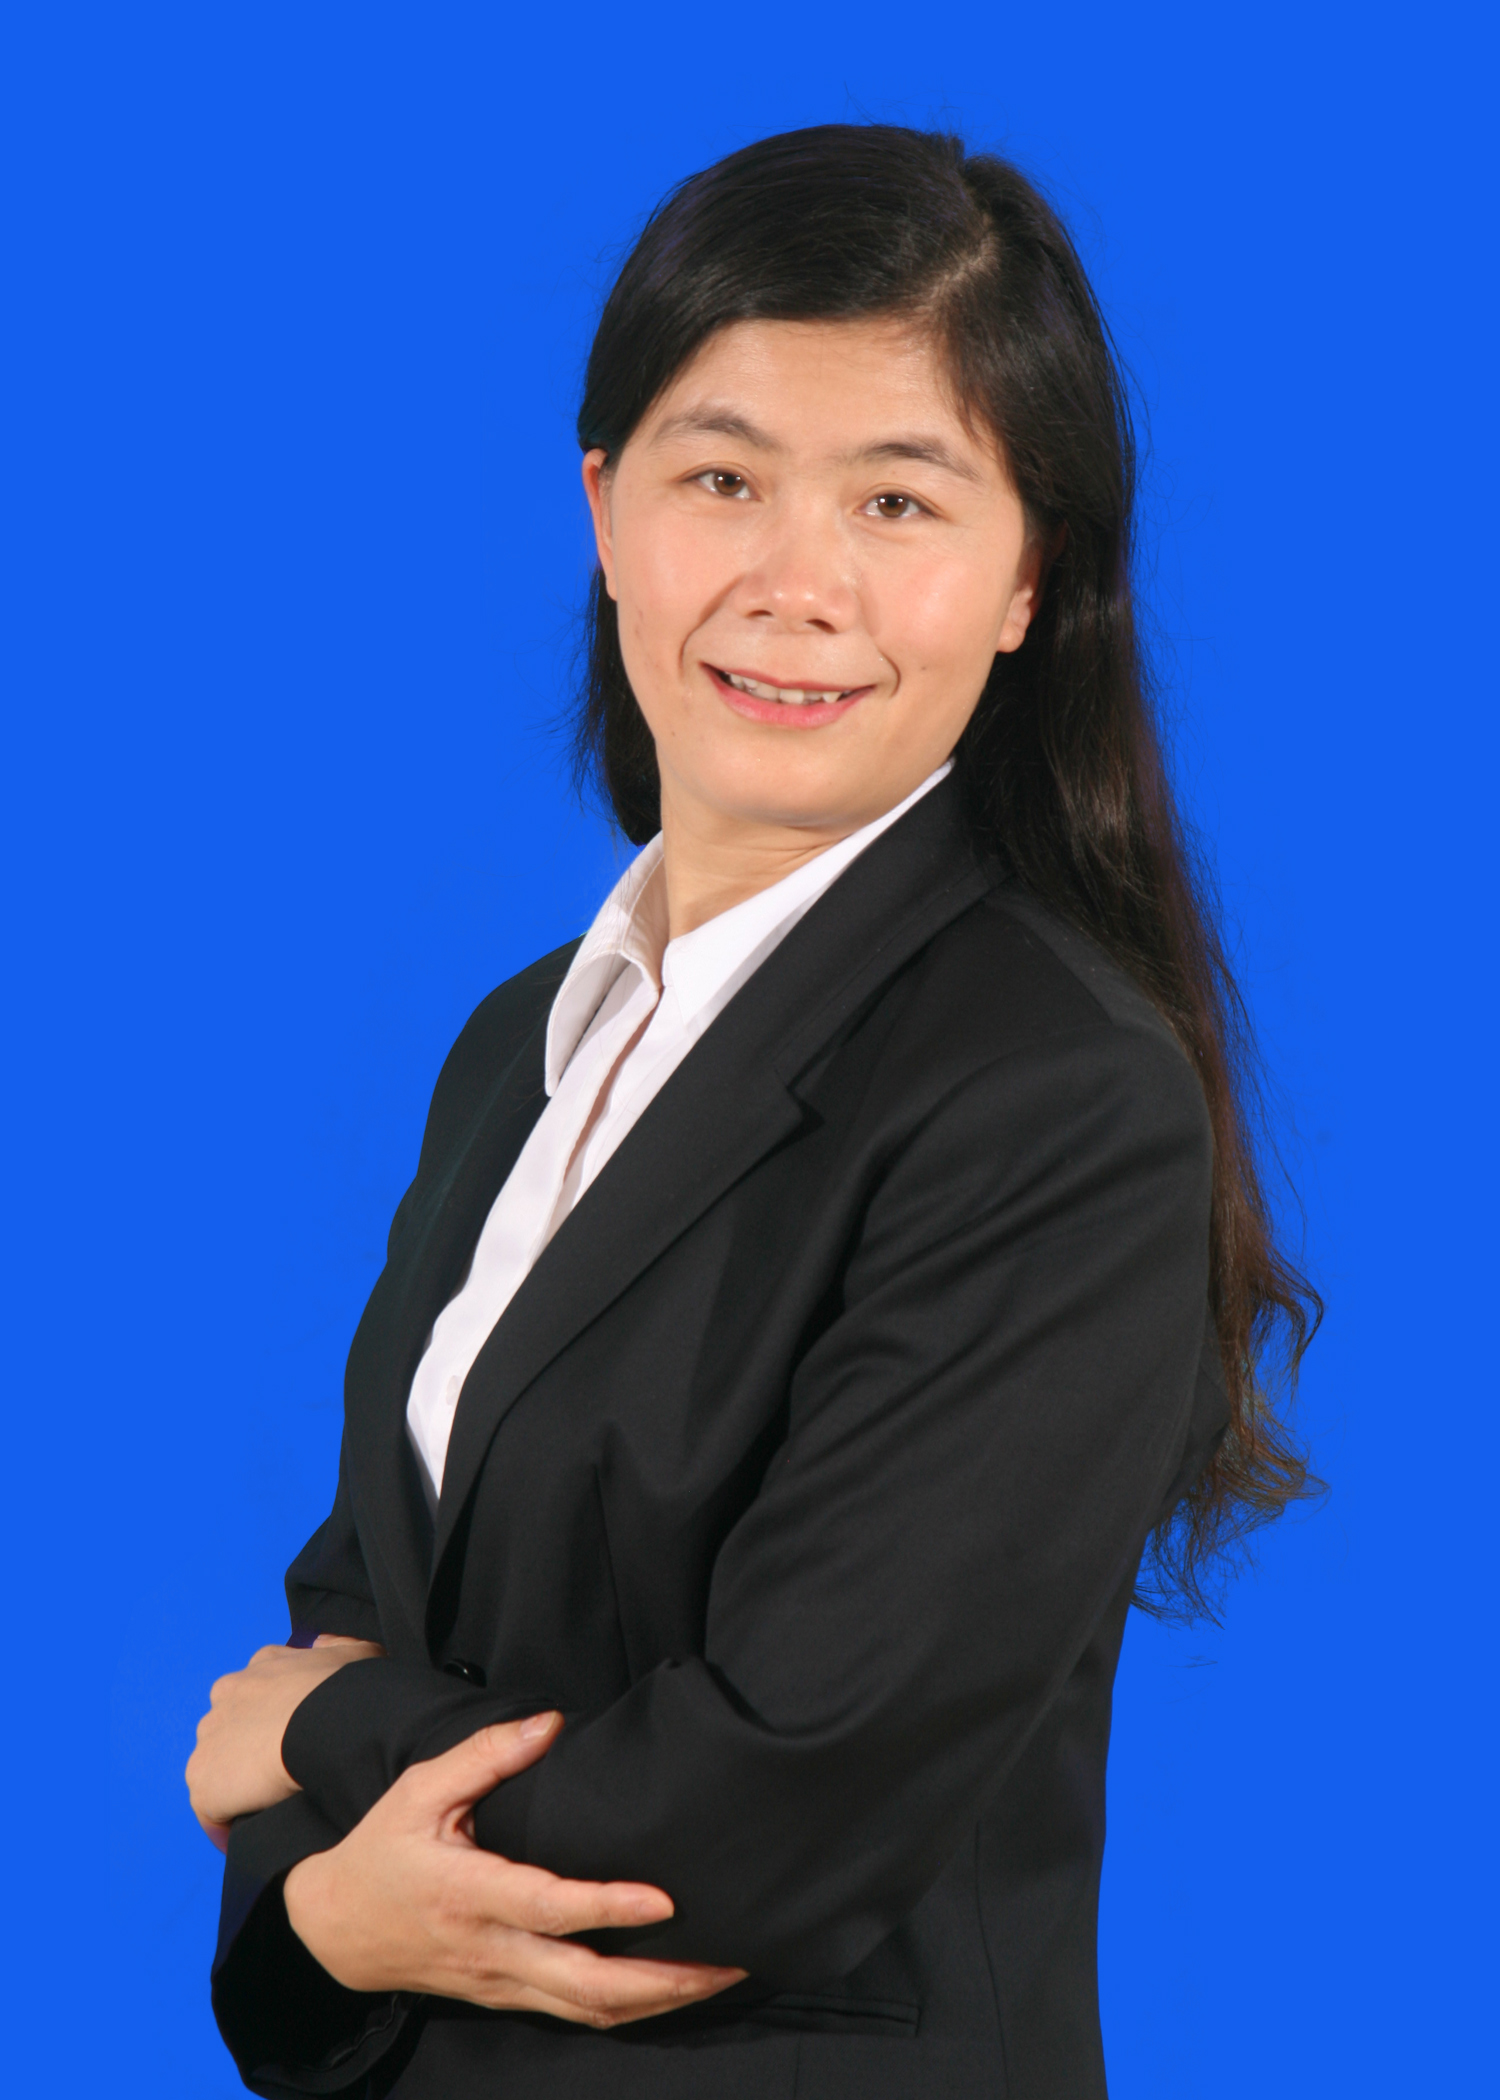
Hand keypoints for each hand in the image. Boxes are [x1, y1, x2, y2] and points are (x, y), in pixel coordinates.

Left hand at [187, 1634, 384, 1847]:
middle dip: (252, 1751)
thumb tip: (324, 1646)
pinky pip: (212, 1813)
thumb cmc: (347, 1691)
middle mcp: (225, 1697)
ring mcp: (209, 1741)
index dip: (273, 1720)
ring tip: (270, 1808)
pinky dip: (227, 1826)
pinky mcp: (204, 1784)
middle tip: (286, 1774)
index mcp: (259, 1667)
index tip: (292, 1740)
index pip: (256, 1696)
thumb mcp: (358, 1653)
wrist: (328, 1724)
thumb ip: (338, 1647)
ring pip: (219, 1770)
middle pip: (232, 1731)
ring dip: (239, 1787)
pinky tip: (251, 1835)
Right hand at [283, 1712, 746, 2025]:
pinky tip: (673, 1991)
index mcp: (470, 1893)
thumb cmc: (384, 1849)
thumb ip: (485, 1754)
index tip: (666, 1898)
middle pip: (586, 1984)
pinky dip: (631, 2009)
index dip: (610, 1907)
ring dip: (659, 2001)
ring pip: (589, 2010)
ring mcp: (502, 1982)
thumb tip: (550, 1721)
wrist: (337, 1930)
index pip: (550, 1907)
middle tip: (726, 1959)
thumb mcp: (419, 1789)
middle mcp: (492, 1950)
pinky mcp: (508, 1997)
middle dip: (662, 1979)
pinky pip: (577, 2014)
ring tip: (720, 1975)